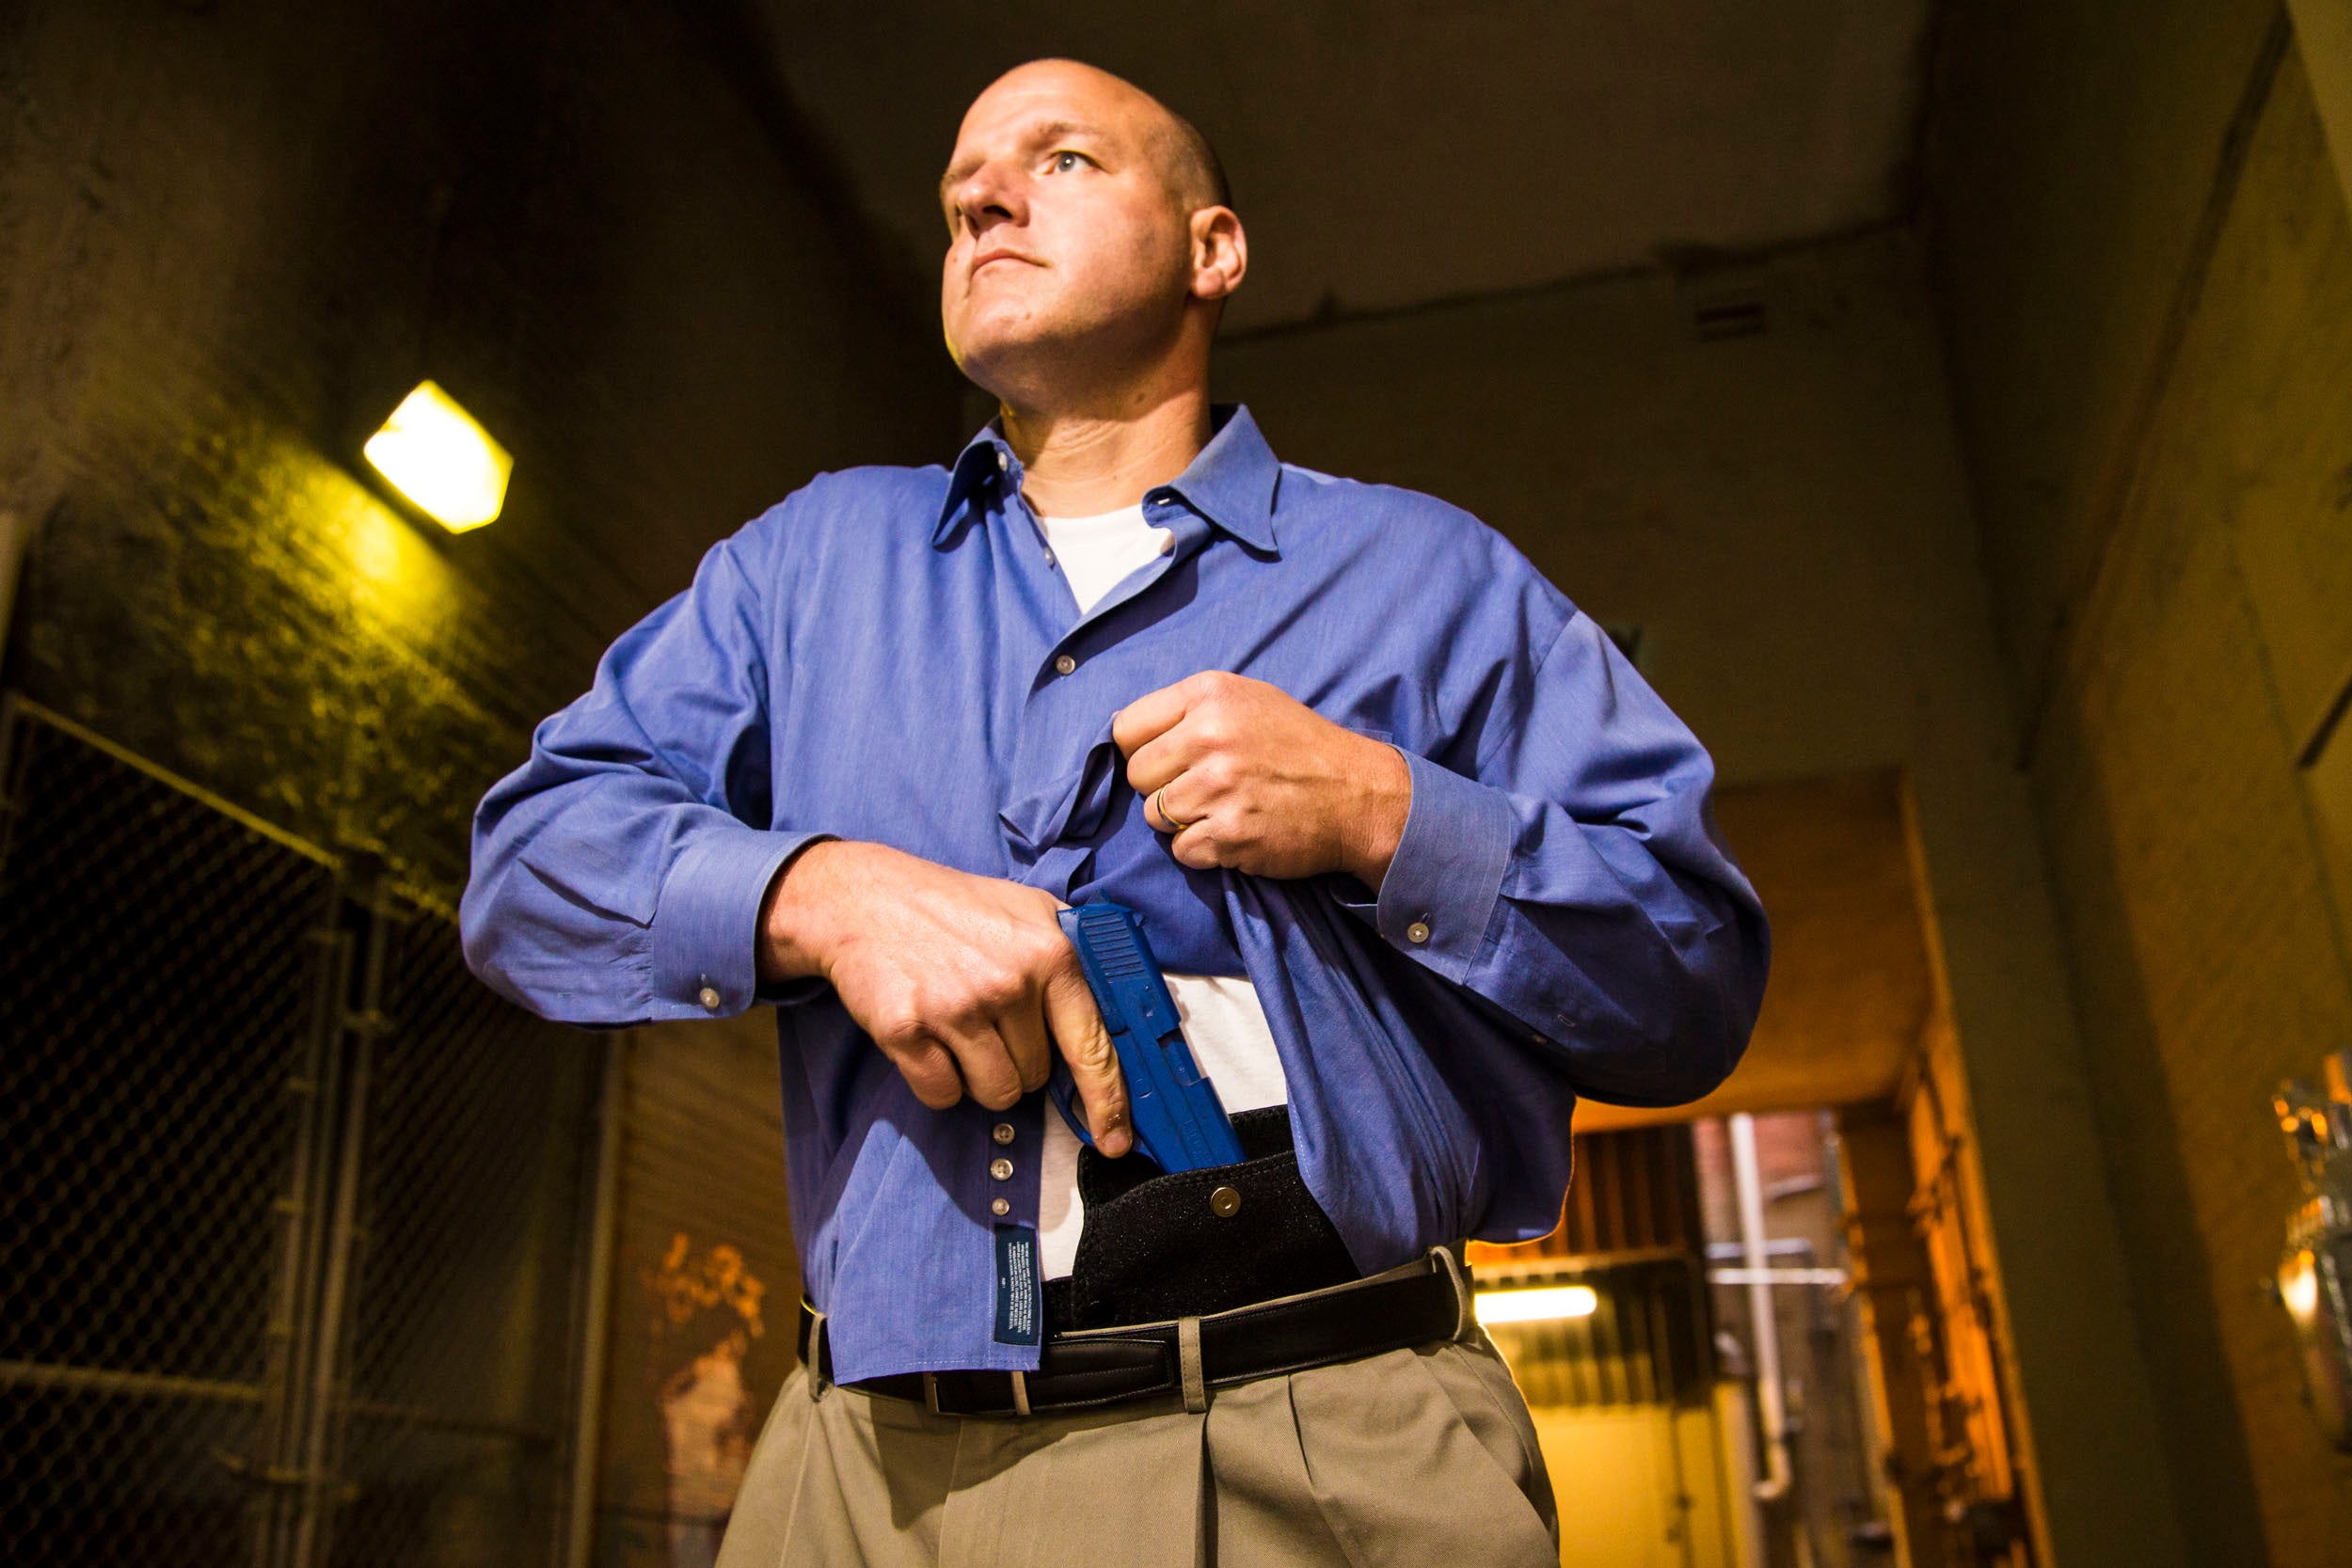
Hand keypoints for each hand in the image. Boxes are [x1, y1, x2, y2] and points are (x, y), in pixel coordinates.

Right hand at [756, 841, 1131, 1153]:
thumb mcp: (1029, 910)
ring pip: (995, 1094)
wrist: (865, 899)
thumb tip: (1114, 1018)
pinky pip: (943, 1095)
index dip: (1108, 1102)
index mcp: (1051, 953)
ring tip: (959, 1028)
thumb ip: (1074, 958)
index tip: (1115, 1139)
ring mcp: (956, 1008)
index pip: (1093, 1046)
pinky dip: (938, 1081)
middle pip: (1035, 1077)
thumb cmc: (954, 908)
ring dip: (979, 1076)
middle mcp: (1009, 982)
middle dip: (1016, 1060)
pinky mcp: (907, 1030)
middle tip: (988, 1019)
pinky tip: (929, 1037)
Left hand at [1113, 671, 1410, 888]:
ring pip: (1155, 817)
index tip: (1169, 761)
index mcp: (1209, 694)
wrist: (1359, 794)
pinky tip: (1236, 832)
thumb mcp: (1248, 700)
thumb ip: (1189, 711)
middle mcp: (1210, 735)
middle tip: (1205, 788)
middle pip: (1137, 776)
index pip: (1126, 729)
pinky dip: (1204, 850)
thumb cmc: (1300, 747)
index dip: (1143, 750)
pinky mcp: (1230, 833)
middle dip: (1162, 788)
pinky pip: (1182, 850)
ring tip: (1225, 808)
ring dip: (1184, 821)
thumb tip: (1127, 736)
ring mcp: (1220, 786)